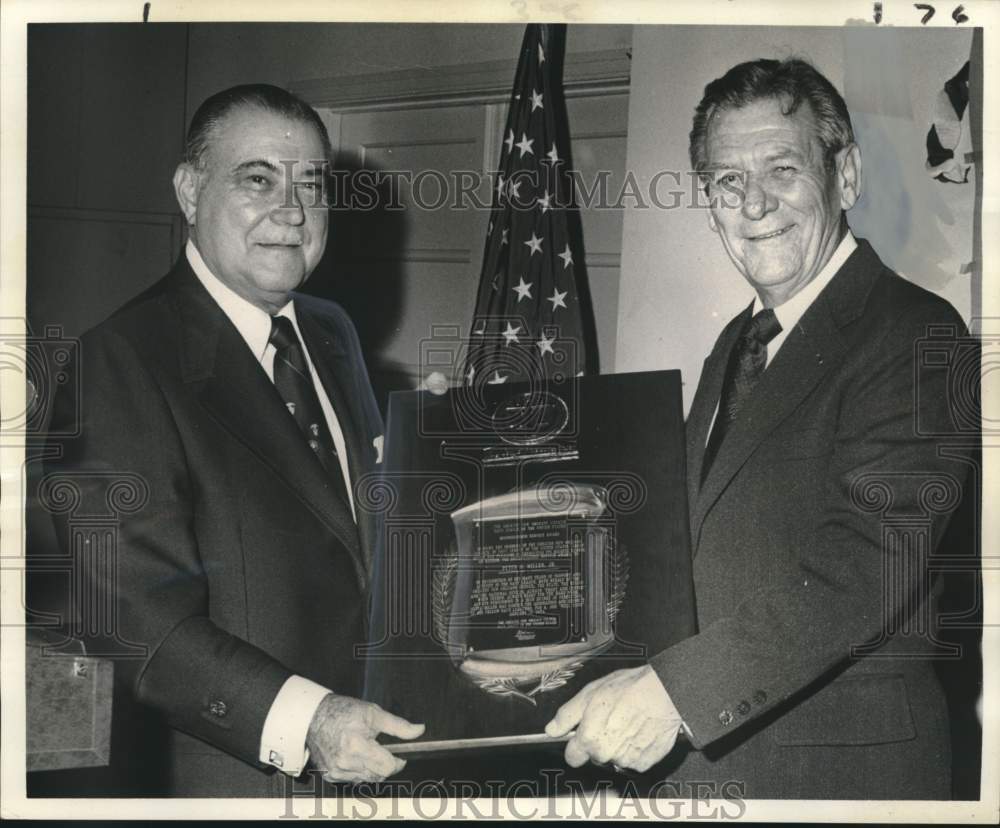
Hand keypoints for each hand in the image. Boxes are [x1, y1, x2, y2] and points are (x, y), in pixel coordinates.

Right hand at [306, 694, 423, 782]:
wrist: (313, 716)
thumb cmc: (343, 711)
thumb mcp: (373, 713)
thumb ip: (398, 726)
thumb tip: (419, 731)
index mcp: (357, 745)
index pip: (388, 767)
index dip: (398, 761)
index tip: (399, 755)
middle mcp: (345, 763)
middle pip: (379, 776)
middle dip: (386, 765)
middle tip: (383, 750)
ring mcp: (336, 771)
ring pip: (367, 779)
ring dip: (372, 768)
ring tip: (367, 749)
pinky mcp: (330, 775)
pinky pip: (353, 779)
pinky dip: (358, 770)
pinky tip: (355, 755)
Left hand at [545, 665, 682, 772]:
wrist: (663, 694)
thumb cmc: (629, 689)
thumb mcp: (590, 693)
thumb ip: (567, 715)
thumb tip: (552, 729)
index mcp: (589, 738)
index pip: (572, 757)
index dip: (576, 745)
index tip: (581, 737)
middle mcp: (606, 754)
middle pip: (595, 755)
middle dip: (599, 741)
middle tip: (611, 720)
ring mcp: (626, 761)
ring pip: (614, 758)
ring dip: (618, 745)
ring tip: (627, 722)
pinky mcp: (644, 763)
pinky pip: (633, 760)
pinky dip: (635, 749)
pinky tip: (639, 730)